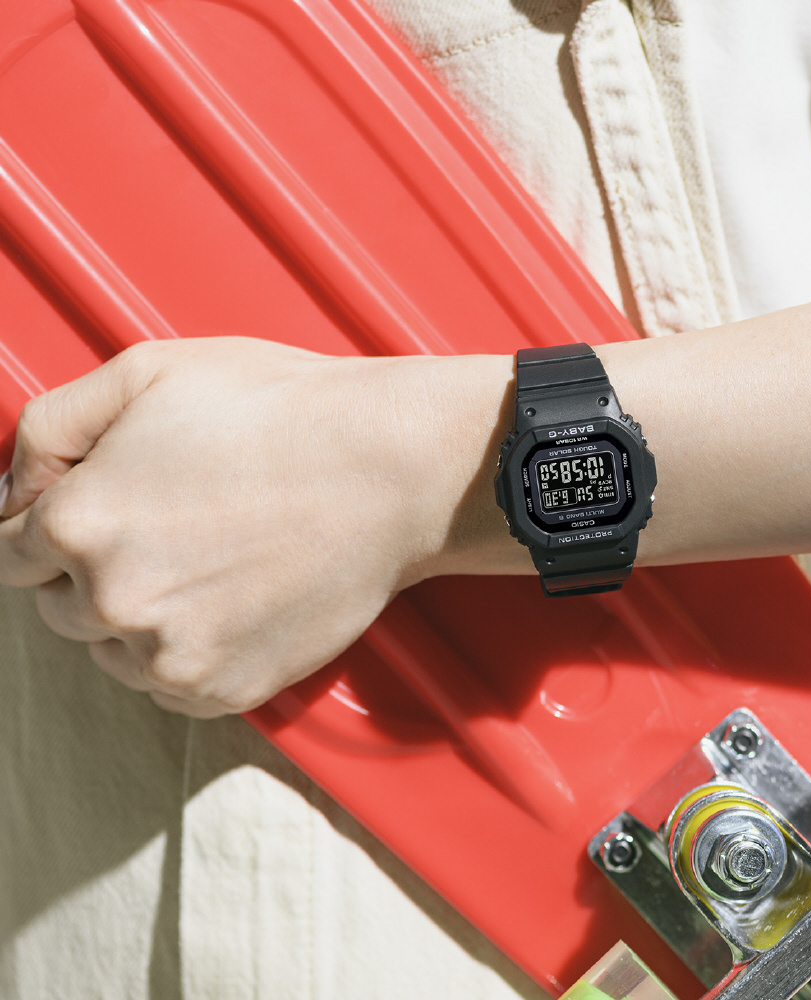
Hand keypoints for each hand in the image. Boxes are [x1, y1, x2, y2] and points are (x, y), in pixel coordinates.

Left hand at [0, 338, 513, 716]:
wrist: (390, 471)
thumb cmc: (280, 411)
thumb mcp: (148, 371)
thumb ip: (48, 427)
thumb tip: (9, 490)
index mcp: (79, 521)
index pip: (10, 551)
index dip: (53, 525)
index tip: (108, 513)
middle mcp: (114, 600)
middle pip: (63, 606)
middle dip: (100, 569)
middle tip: (176, 527)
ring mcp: (172, 653)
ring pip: (116, 650)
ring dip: (144, 616)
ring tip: (214, 561)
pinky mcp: (227, 688)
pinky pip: (172, 685)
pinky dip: (191, 650)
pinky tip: (236, 599)